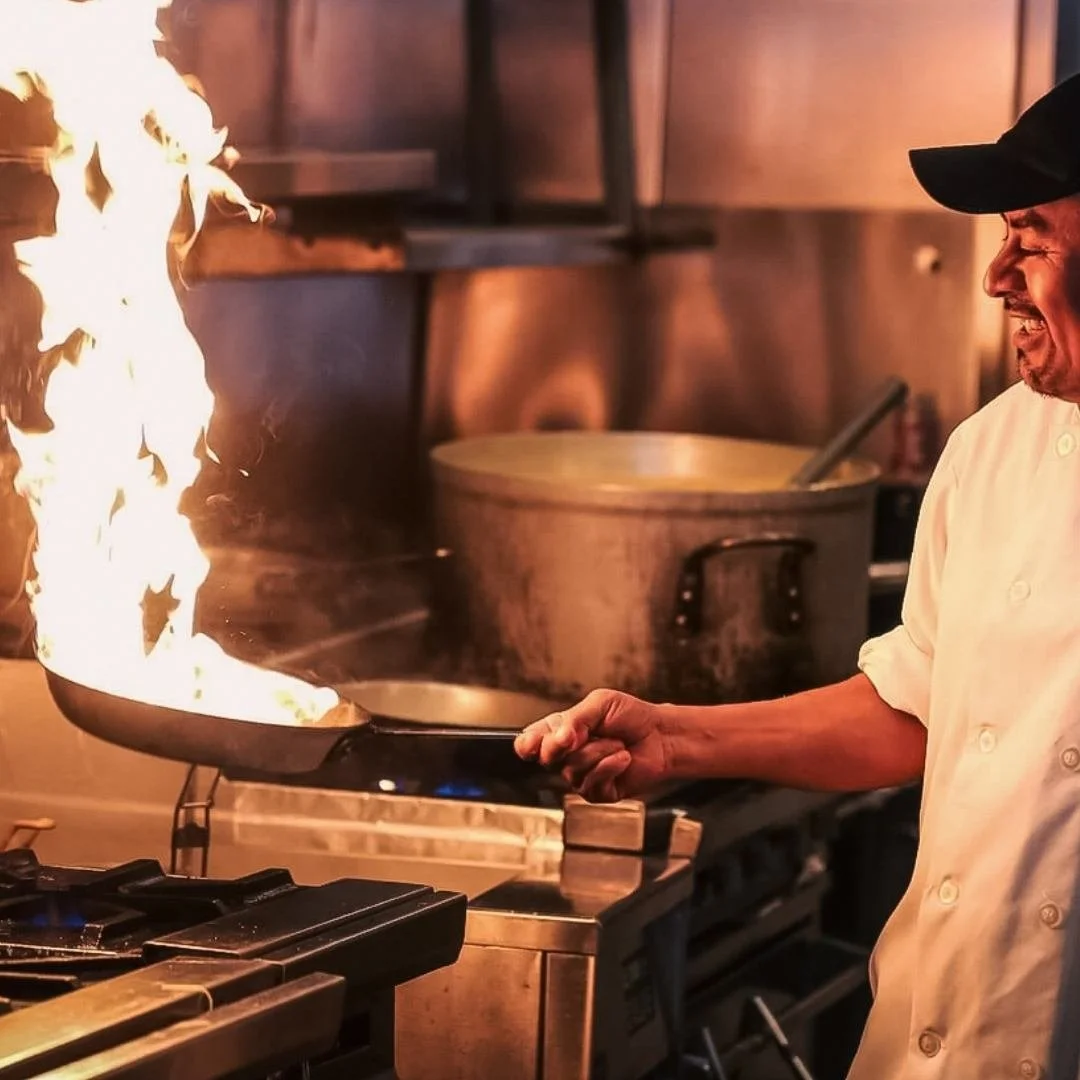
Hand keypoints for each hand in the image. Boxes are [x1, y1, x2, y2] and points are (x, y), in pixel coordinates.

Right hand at [514, 689, 669, 801]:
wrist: (661, 735)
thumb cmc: (631, 716)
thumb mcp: (600, 704)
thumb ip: (574, 719)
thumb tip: (558, 737)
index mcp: (560, 732)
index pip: (529, 743)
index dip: (528, 744)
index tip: (535, 742)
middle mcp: (567, 756)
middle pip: (547, 758)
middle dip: (567, 744)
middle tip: (582, 734)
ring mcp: (581, 776)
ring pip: (572, 770)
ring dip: (600, 751)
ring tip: (616, 743)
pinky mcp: (598, 792)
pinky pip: (593, 783)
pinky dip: (611, 765)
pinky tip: (622, 757)